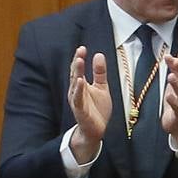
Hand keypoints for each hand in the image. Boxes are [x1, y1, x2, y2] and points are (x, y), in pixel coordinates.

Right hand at [67, 46, 110, 161]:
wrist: (96, 129)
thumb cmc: (97, 108)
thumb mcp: (102, 88)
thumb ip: (100, 73)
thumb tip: (99, 55)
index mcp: (81, 85)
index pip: (79, 69)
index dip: (79, 58)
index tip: (83, 47)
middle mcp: (76, 91)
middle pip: (75, 74)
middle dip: (77, 62)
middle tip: (80, 51)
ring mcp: (77, 100)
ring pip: (75, 85)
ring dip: (76, 73)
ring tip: (78, 61)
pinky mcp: (80, 110)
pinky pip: (78, 99)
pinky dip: (79, 90)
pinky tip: (80, 81)